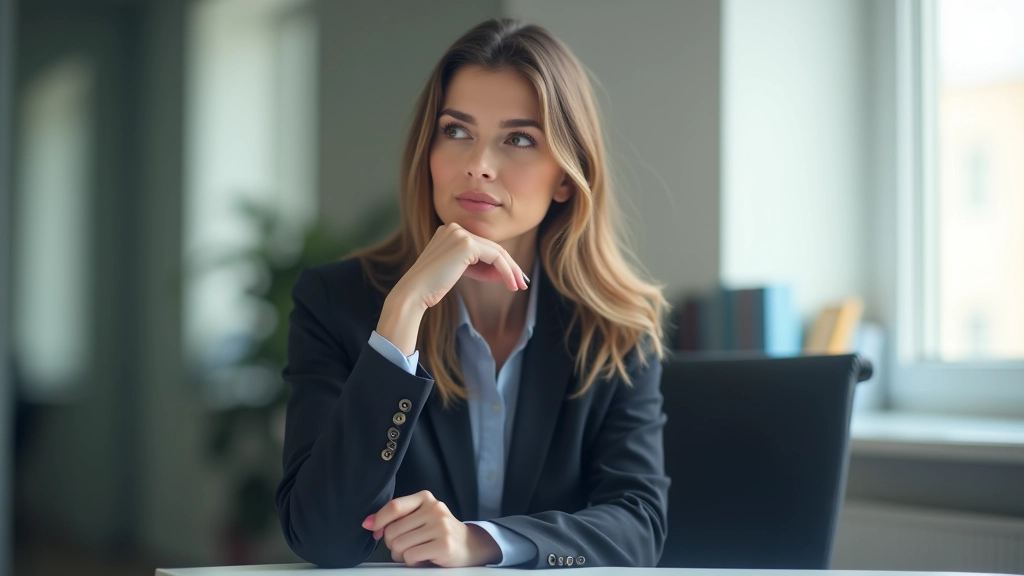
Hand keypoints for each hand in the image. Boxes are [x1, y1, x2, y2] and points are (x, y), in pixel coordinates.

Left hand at [362, 490, 501, 566]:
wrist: (469, 545)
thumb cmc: (439, 531)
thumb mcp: (420, 516)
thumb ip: (396, 517)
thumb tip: (368, 523)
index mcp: (425, 498)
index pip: (394, 507)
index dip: (378, 520)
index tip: (372, 528)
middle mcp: (434, 509)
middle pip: (393, 530)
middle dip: (392, 543)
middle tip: (406, 545)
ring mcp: (440, 527)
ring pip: (399, 545)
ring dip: (402, 555)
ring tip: (415, 552)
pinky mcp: (443, 545)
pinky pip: (411, 556)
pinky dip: (412, 562)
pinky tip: (424, 558)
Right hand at [376, 223, 528, 354]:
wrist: (414, 292)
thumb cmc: (432, 286)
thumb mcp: (458, 271)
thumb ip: (478, 266)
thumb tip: (504, 271)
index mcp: (448, 230)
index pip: (482, 246)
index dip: (499, 263)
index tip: (511, 278)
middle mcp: (454, 227)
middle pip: (491, 246)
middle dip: (509, 266)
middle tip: (520, 283)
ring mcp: (460, 233)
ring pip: (496, 251)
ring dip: (510, 270)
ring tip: (518, 286)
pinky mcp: (466, 244)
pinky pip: (495, 257)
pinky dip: (506, 270)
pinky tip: (511, 283)